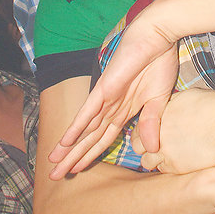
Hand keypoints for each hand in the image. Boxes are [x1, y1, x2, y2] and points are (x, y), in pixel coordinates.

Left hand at [48, 13, 178, 178]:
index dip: (91, 154)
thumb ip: (152, 122)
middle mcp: (111, 106)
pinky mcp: (105, 88)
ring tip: (54, 165)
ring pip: (85, 129)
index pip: (104, 138)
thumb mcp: (160, 99)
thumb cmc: (160, 63)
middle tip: (55, 176)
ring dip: (69, 148)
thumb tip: (152, 149)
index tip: (77, 170)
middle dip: (74, 157)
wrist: (158, 37)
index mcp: (125, 109)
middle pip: (90, 138)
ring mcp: (106, 97)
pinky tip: (65, 141)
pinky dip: (77, 127)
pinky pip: (88, 111)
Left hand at [133, 88, 214, 172]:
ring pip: (146, 161)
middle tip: (153, 145)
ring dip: (153, 158)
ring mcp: (165, 150)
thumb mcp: (188, 97)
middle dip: (143, 146)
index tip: (149, 133)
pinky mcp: (175, 166)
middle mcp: (157, 132)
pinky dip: (167, 166)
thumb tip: (168, 110)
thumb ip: (171, 106)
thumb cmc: (214, 108)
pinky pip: (162, 170)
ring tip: (166, 154)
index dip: (142, 131)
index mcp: (159, 112)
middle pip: (137, 145)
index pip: (138, 126)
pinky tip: (177, 160)